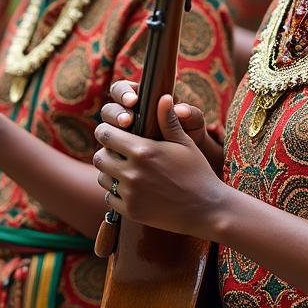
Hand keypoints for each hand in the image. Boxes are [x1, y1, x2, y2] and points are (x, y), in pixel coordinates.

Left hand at [93, 93, 226, 238]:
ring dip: (110, 172)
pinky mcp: (131, 212)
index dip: (106, 131)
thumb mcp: (184, 143)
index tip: (112, 132)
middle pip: (100, 157)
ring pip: (102, 177)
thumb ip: (168, 120)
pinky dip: (116, 193)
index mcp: (143, 150)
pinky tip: (131, 188)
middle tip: (117, 152)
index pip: (106, 134)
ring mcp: (131, 194)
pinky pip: (110, 198)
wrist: (207, 209)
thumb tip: (163, 96)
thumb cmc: (197, 172)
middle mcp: (132, 172)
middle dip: (107, 152)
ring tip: (124, 170)